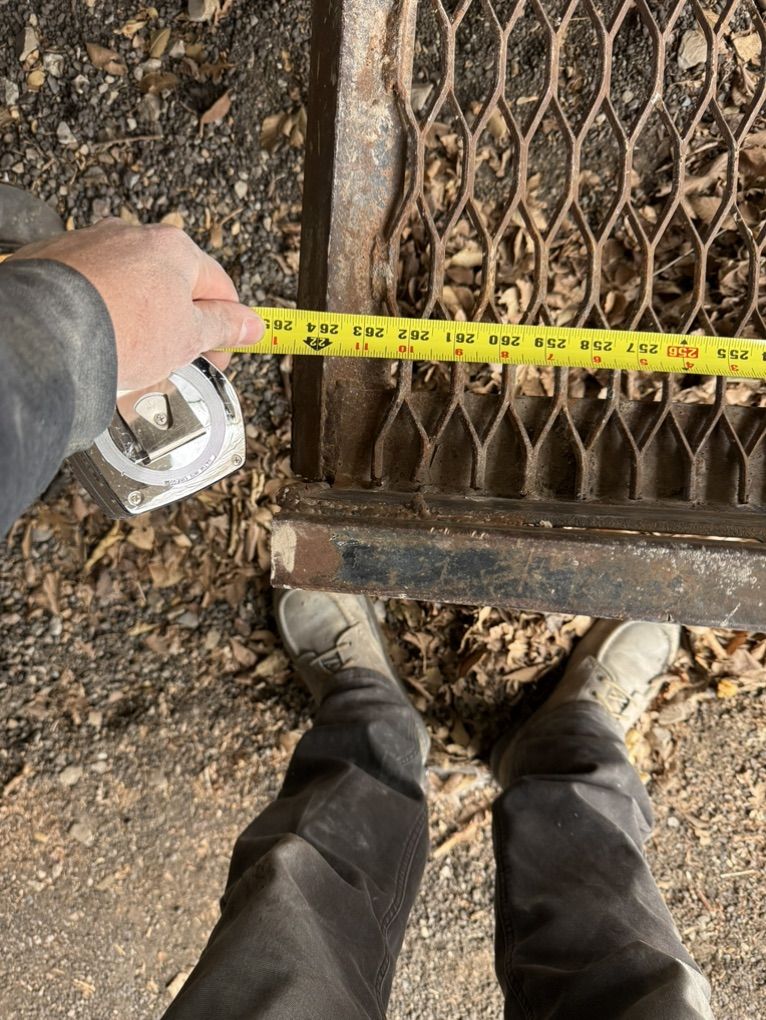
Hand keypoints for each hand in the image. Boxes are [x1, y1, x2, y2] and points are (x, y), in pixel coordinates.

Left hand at [11, 219, 262, 389]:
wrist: (48, 335)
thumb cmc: (122, 331)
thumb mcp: (189, 337)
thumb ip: (224, 326)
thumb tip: (251, 324)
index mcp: (175, 248)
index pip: (219, 287)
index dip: (226, 327)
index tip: (219, 355)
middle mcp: (133, 236)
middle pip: (172, 285)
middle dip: (177, 324)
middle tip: (173, 361)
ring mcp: (92, 244)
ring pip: (130, 287)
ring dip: (138, 320)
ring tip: (129, 356)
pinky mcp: (56, 260)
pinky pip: (92, 288)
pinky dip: (100, 313)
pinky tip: (97, 341)